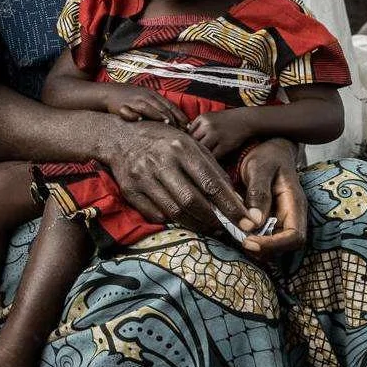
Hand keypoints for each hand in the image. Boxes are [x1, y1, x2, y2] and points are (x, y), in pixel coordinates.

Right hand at [100, 120, 247, 233]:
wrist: (120, 137)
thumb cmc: (163, 140)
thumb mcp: (190, 144)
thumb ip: (211, 169)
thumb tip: (234, 199)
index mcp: (181, 148)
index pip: (211, 184)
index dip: (231, 207)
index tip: (247, 222)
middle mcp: (161, 162)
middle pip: (192, 201)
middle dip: (213, 220)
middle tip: (226, 230)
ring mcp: (143, 177)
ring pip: (174, 211)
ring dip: (195, 224)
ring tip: (208, 227)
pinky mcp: (130, 190)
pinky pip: (155, 214)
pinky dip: (172, 220)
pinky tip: (182, 218)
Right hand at [104, 85, 185, 124]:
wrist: (108, 93)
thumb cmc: (129, 98)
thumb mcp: (145, 98)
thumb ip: (158, 107)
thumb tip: (173, 120)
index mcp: (153, 95)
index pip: (170, 105)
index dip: (180, 115)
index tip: (188, 126)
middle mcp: (145, 96)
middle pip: (162, 107)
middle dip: (173, 118)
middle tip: (182, 129)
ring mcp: (134, 100)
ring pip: (149, 108)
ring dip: (159, 116)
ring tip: (168, 124)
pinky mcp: (122, 106)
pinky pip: (130, 111)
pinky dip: (135, 115)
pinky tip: (140, 120)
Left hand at [187, 109, 251, 156]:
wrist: (245, 119)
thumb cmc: (225, 120)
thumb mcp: (210, 117)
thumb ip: (197, 125)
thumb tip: (183, 138)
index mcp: (202, 118)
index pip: (188, 133)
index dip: (188, 142)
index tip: (187, 149)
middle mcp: (208, 126)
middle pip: (194, 142)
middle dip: (193, 149)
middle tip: (191, 157)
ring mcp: (217, 135)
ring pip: (202, 150)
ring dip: (202, 155)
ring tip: (201, 160)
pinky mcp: (226, 145)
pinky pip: (214, 156)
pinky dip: (211, 159)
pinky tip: (211, 161)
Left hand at [237, 139, 307, 257]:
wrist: (265, 149)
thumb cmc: (266, 155)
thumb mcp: (260, 167)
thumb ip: (259, 192)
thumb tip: (256, 222)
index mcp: (295, 204)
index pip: (295, 237)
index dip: (274, 245)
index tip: (249, 242)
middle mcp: (290, 216)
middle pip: (284, 247)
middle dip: (263, 251)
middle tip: (237, 243)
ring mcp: (279, 220)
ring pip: (272, 246)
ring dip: (254, 248)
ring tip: (232, 238)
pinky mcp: (267, 221)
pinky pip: (261, 238)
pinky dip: (248, 240)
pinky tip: (231, 232)